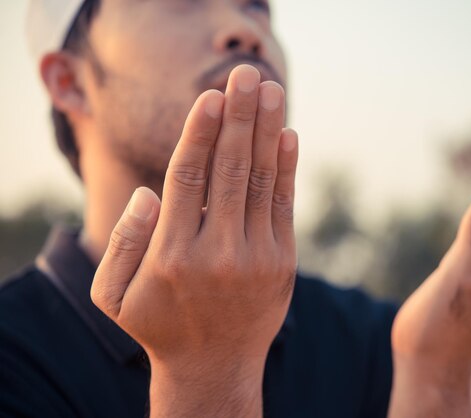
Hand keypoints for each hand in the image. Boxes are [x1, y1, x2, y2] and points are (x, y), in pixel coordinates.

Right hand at [90, 65, 297, 416]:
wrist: (215, 368)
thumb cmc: (160, 325)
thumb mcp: (116, 294)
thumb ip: (124, 242)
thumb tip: (149, 192)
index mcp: (171, 255)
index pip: (188, 178)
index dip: (201, 133)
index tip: (211, 96)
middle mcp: (216, 253)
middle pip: (229, 169)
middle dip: (239, 117)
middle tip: (247, 75)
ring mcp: (256, 258)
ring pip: (260, 181)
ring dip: (267, 132)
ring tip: (270, 91)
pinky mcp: (283, 262)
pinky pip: (284, 206)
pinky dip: (286, 169)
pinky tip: (288, 135)